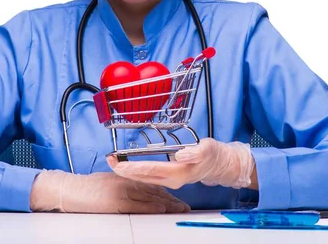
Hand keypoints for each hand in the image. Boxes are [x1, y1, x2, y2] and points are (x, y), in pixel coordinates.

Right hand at [30, 170, 190, 213]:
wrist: (73, 190)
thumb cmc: (86, 186)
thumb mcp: (108, 179)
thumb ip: (122, 181)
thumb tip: (133, 188)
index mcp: (126, 176)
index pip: (150, 184)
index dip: (165, 191)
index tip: (176, 197)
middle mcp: (127, 183)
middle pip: (154, 192)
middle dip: (171, 200)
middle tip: (184, 206)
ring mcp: (124, 193)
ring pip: (150, 199)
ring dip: (167, 205)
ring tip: (179, 209)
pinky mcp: (118, 203)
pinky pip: (140, 206)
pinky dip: (153, 207)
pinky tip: (163, 209)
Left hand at [108, 138, 255, 189]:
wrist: (218, 164)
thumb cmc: (212, 154)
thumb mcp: (207, 148)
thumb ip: (194, 153)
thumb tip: (179, 156)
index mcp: (178, 172)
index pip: (150, 170)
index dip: (133, 167)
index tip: (119, 164)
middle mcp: (171, 179)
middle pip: (143, 176)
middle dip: (124, 170)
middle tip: (109, 160)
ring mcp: (169, 180)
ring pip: (144, 178)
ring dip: (128, 171)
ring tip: (114, 162)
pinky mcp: (168, 177)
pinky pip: (149, 177)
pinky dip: (137, 171)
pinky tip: (129, 166)